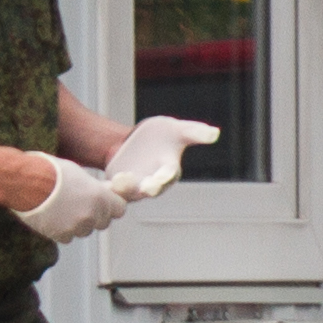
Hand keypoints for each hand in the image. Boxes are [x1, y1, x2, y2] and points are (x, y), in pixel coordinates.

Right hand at [18, 156, 130, 243]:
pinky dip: (62, 230)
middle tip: (80, 205)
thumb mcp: (80, 174)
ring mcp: (76, 227)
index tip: (105, 204)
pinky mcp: (60, 235)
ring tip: (62, 210)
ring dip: (78, 224)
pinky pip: (67, 237)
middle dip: (95, 215)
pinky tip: (53, 217)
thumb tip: (108, 190)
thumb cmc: (51, 172)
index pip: (120, 209)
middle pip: (102, 222)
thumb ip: (97, 187)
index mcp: (101, 197)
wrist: (25, 183)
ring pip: (84, 231)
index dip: (112, 206)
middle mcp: (92, 214)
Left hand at [105, 117, 223, 201]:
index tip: (164, 177)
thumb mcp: (175, 129)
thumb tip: (215, 134)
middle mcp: (153, 182)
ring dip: (126, 189)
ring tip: (120, 179)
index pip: (169, 175)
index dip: (167, 176)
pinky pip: (113, 192)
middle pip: (151, 189)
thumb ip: (194, 132)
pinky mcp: (116, 186)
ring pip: (130, 193)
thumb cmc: (160, 136)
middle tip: (147, 188)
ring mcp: (134, 186)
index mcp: (168, 170)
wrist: (133, 142)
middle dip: (149, 189)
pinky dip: (110, 190)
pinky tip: (107, 183)